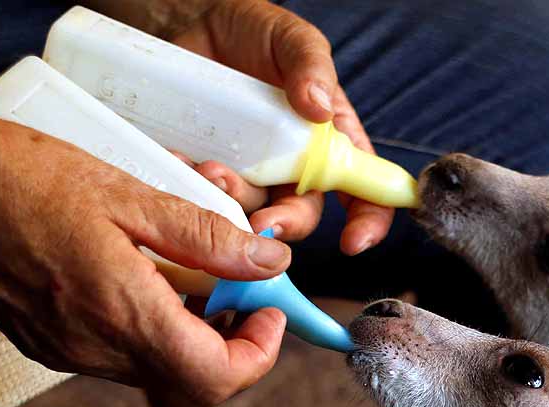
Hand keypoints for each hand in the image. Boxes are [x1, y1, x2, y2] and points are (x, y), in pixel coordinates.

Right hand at [0, 114, 292, 403]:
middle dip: (233, 337)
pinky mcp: (49, 342)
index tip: (272, 311)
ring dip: (194, 329)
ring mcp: (68, 351)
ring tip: (196, 271)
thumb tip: (269, 262)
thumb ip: (207, 236)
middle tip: (243, 287)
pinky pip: (121, 350)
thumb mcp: (128, 194)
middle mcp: (94, 347)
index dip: (261, 352)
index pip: (216, 376)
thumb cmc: (21, 177)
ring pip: (160, 365)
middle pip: (193, 377)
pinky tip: (148, 274)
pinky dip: (153, 323)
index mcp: (121, 312)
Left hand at [170, 0, 393, 254]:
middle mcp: (293, 165)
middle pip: (302, 214)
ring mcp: (249, 170)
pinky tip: (181, 164)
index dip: (367, 222)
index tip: (352, 243)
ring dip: (234, 203)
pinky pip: (203, 193)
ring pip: (251, 210)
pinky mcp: (208, 166)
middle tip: (262, 224)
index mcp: (329, 142)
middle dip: (286, 225)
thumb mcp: (293, 38)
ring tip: (211, 169)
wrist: (194, 22)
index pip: (363, 192)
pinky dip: (192, 187)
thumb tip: (319, 107)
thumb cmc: (257, 32)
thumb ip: (311, 65)